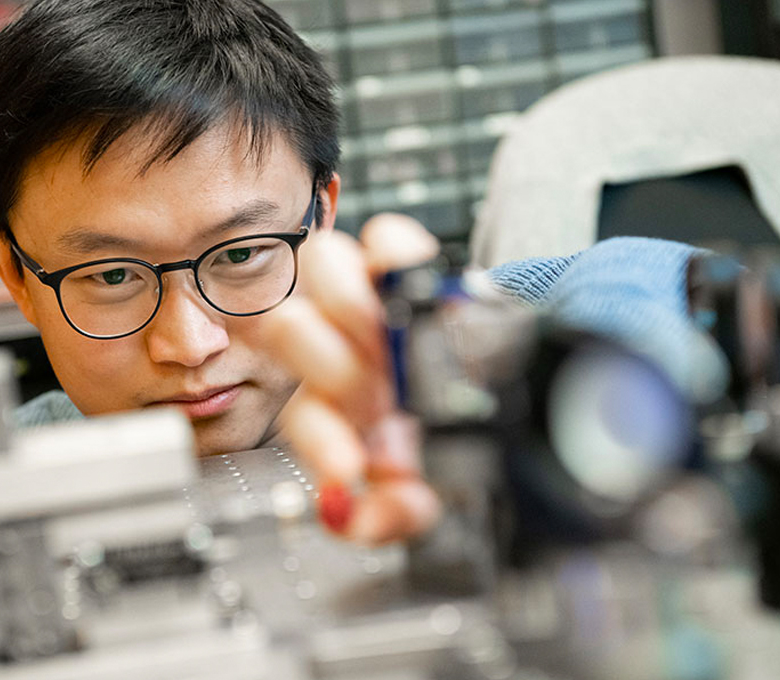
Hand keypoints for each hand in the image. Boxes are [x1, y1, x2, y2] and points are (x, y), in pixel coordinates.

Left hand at [260, 214, 442, 543]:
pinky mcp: (404, 267)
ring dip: (348, 299)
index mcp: (342, 409)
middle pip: (290, 327)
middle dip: (332, 364)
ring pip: (320, 265)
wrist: (489, 387)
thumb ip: (389, 515)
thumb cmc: (447, 435)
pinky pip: (387, 237)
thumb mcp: (423, 491)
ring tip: (386, 328)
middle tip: (375, 390)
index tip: (352, 468)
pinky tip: (413, 278)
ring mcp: (367, 301)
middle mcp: (341, 350)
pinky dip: (396, 249)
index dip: (323, 441)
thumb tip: (349, 519)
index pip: (306, 417)